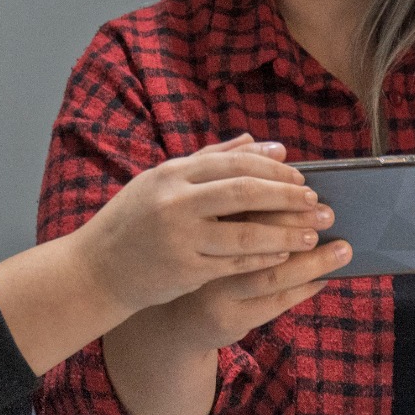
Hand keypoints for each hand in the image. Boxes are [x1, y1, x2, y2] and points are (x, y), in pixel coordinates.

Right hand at [76, 135, 328, 314]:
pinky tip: (284, 256)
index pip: (235, 164)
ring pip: (245, 233)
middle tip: (317, 203)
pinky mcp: (185, 271)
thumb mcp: (163, 181)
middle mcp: (175, 202)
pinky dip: (263, 258)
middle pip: (245, 193)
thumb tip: (263, 144)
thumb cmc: (135, 221)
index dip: (273, 171)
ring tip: (311, 234)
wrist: (97, 269)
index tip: (302, 178)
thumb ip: (212, 160)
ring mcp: (180, 238)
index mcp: (171, 173)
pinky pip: (235, 264)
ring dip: (284, 233)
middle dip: (286, 198)